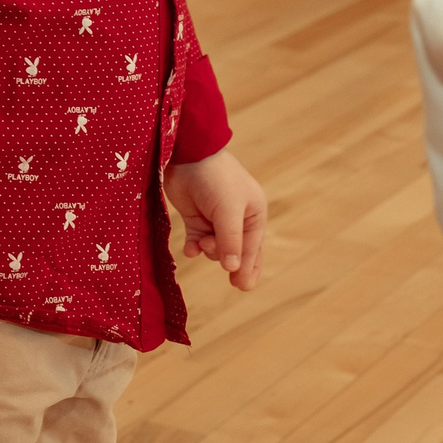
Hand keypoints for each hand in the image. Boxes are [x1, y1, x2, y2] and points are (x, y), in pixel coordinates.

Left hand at [164, 150, 266, 289]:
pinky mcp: (196, 218)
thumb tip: (233, 269)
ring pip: (216, 249)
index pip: (254, 247)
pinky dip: (194, 247)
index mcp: (254, 213)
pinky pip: (197, 242)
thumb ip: (231, 240)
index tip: (242, 286)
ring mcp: (215, 219)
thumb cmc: (216, 179)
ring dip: (210, 250)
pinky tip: (190, 249)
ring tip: (203, 242)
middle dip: (231, 262)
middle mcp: (237, 218)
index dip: (249, 268)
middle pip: (237, 251)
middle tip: (233, 282)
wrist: (187, 155)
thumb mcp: (228, 210)